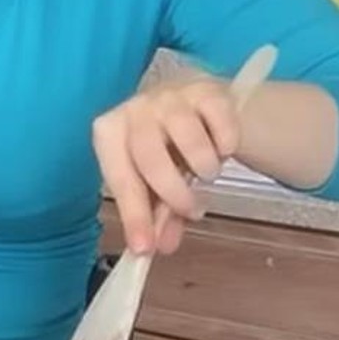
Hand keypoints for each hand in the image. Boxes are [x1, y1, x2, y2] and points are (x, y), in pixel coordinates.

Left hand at [92, 75, 240, 255]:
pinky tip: (221, 147)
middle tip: (192, 211)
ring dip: (204, 168)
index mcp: (111, 132)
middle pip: (149, 158)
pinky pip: (222, 126)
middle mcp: (136, 109)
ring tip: (205, 174)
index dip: (133, 213)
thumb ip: (157, 214)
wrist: (197, 104)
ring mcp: (171, 96)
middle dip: (173, 195)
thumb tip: (159, 247)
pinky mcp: (207, 91)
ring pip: (188, 141)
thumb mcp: (157, 182)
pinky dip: (226, 145)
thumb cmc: (167, 148)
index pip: (118, 176)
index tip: (146, 248)